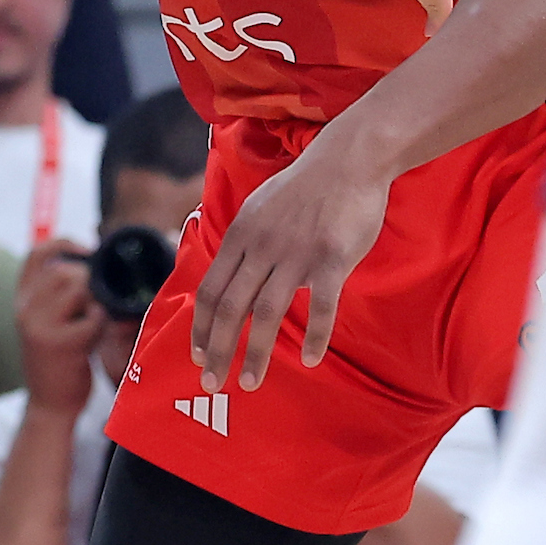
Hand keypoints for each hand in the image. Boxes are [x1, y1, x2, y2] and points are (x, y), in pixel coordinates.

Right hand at [16, 237, 105, 416]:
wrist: (49, 405)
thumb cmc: (56, 360)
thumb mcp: (44, 322)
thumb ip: (55, 295)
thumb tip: (87, 265)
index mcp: (21, 300)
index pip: (36, 254)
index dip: (63, 243)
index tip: (86, 250)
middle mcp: (26, 310)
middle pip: (62, 269)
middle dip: (88, 278)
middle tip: (97, 300)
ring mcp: (41, 327)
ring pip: (77, 287)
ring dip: (96, 299)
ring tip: (96, 318)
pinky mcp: (63, 345)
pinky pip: (93, 316)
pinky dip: (102, 321)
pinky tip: (98, 335)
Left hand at [190, 142, 388, 394]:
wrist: (347, 161)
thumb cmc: (304, 189)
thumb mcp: (258, 209)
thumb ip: (243, 243)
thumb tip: (228, 273)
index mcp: (240, 236)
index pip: (210, 290)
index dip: (201, 326)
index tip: (197, 356)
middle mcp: (261, 246)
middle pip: (230, 307)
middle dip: (217, 349)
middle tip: (211, 383)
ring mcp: (295, 253)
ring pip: (266, 312)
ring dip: (255, 352)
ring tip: (249, 383)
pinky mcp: (331, 258)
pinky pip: (321, 305)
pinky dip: (314, 335)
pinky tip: (309, 360)